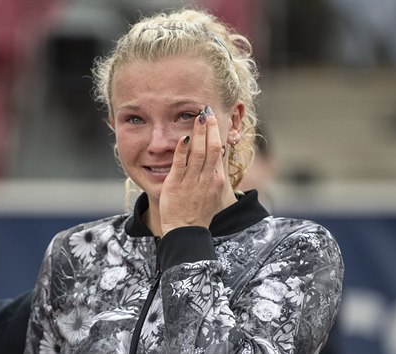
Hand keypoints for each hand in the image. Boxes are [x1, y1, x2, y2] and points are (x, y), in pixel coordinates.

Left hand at [159, 106, 226, 235]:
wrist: (186, 231)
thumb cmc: (198, 212)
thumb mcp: (212, 192)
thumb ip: (213, 173)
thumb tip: (218, 155)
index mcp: (216, 179)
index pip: (219, 151)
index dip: (216, 133)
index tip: (213, 120)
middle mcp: (207, 178)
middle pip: (212, 148)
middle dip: (210, 128)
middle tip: (207, 112)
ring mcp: (192, 181)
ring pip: (198, 152)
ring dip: (198, 133)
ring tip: (198, 117)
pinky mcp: (176, 184)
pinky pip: (180, 164)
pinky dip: (182, 150)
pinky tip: (183, 138)